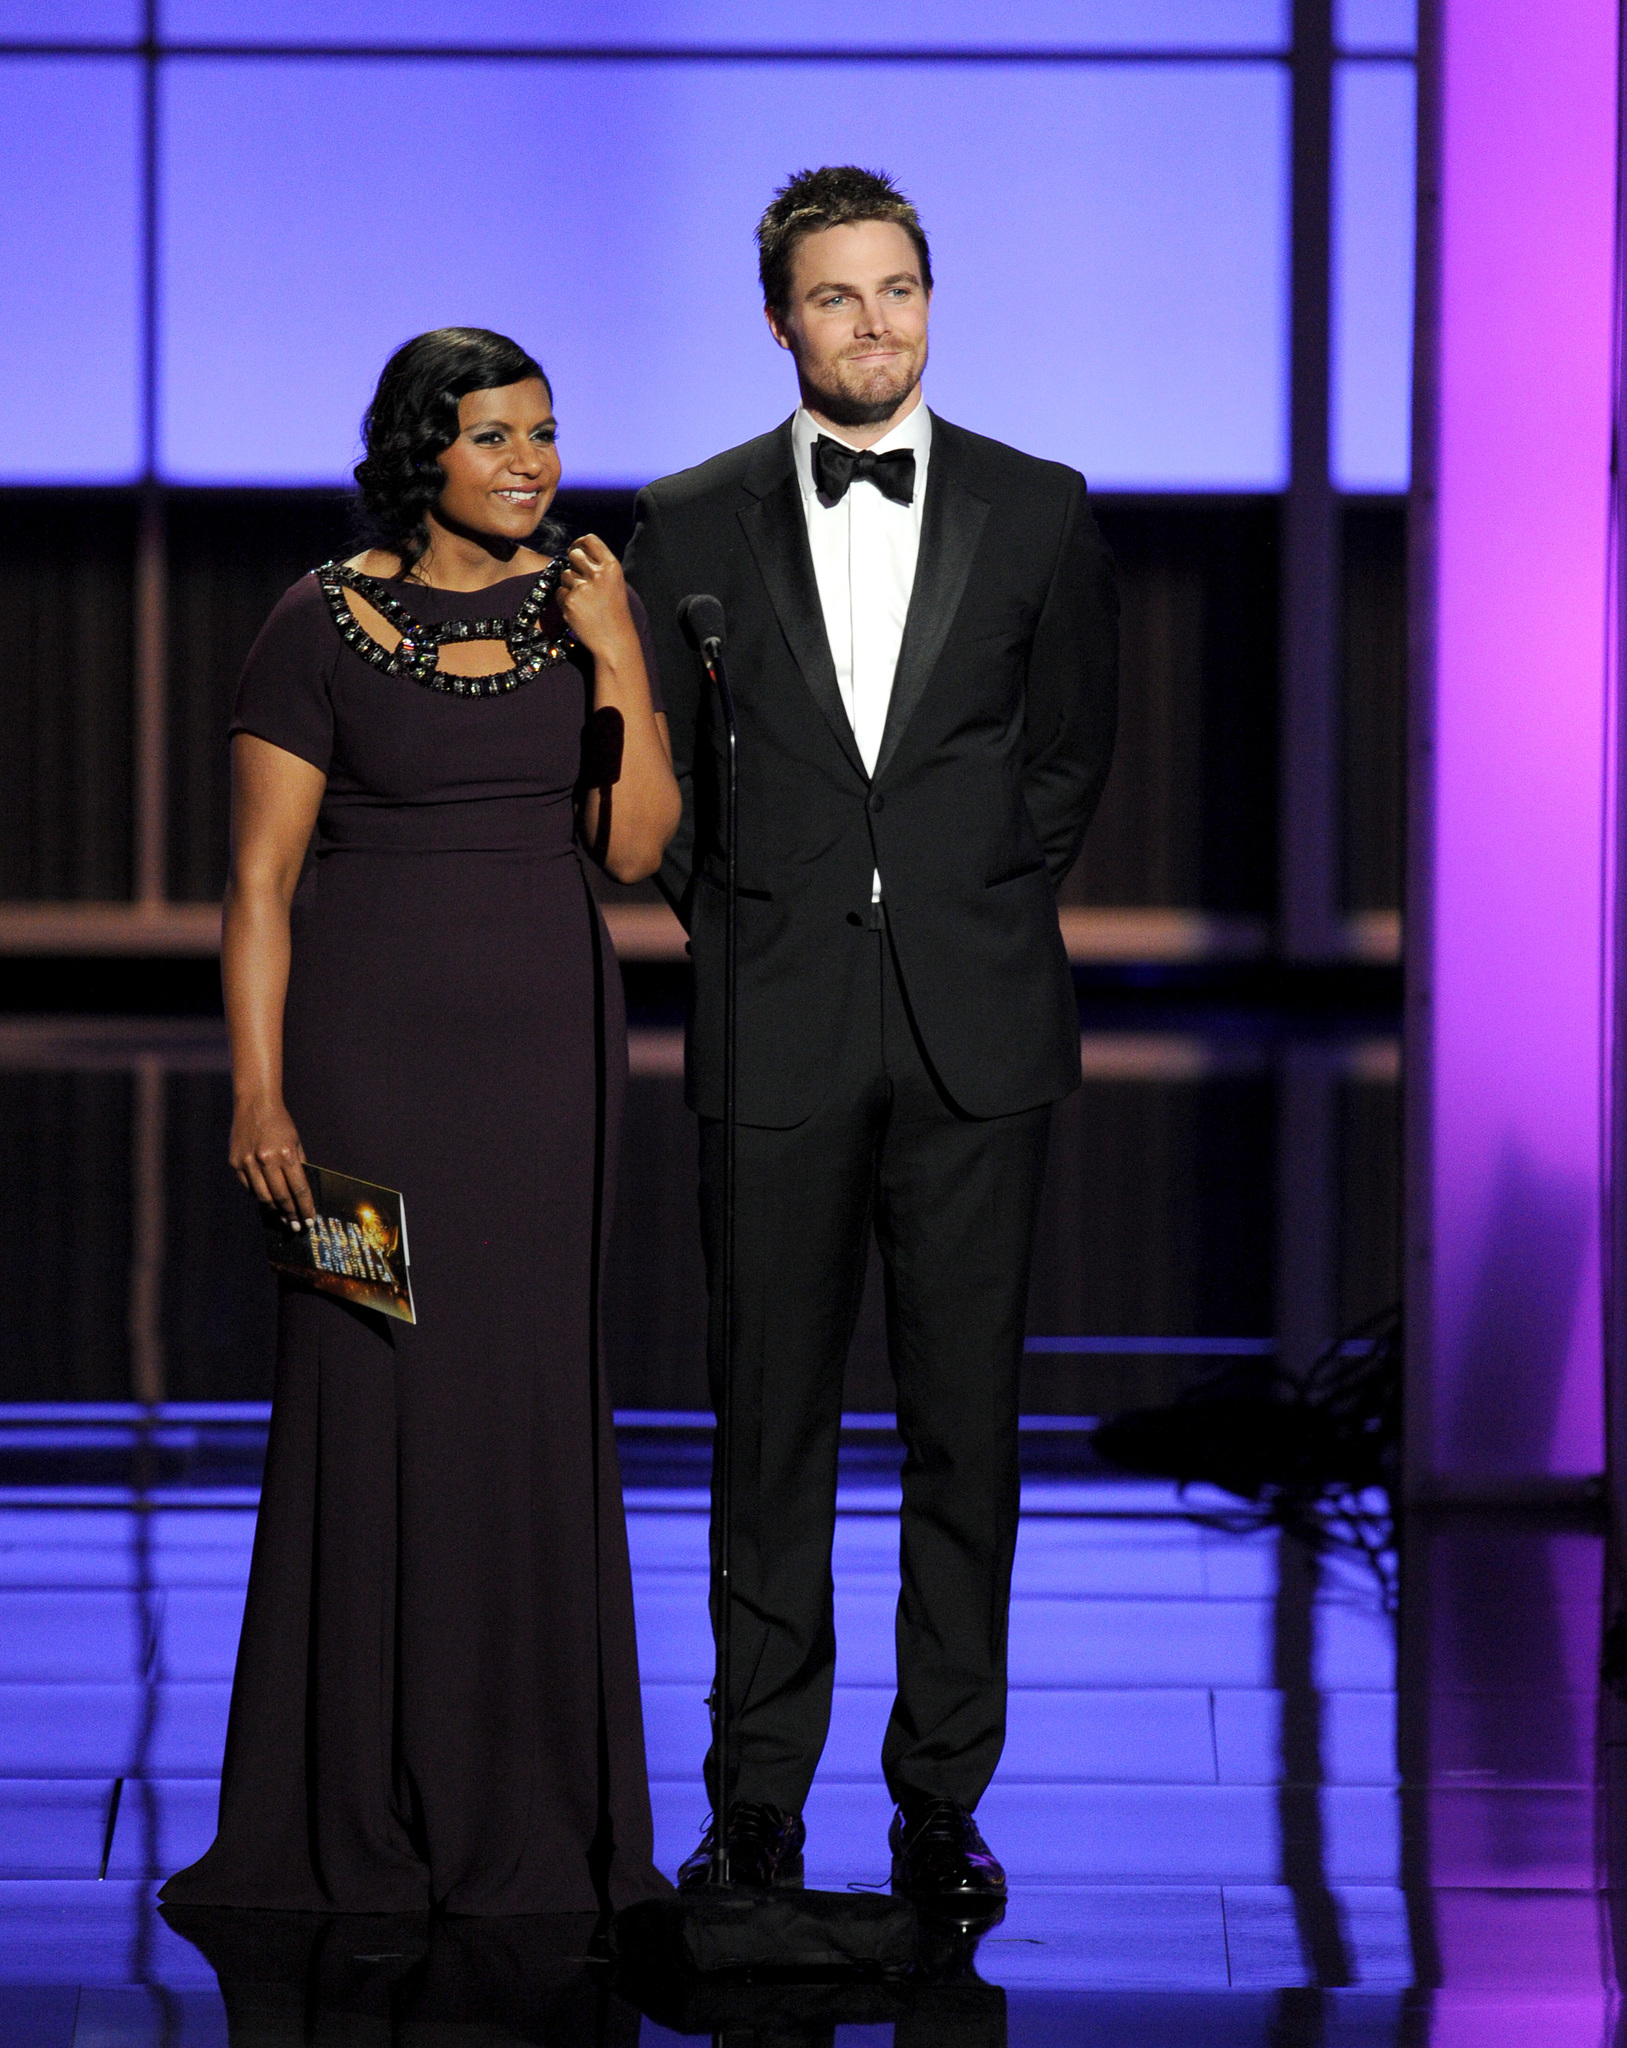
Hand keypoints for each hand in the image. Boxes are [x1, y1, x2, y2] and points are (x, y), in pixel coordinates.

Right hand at [230, 1094, 315, 1225]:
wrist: (255, 1103)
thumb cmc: (280, 1123)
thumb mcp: (296, 1141)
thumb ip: (299, 1165)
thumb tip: (301, 1192)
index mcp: (286, 1154)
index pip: (299, 1189)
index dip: (305, 1207)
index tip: (309, 1220)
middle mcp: (266, 1159)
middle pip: (281, 1196)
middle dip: (290, 1214)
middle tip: (296, 1226)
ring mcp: (248, 1162)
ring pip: (263, 1196)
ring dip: (274, 1211)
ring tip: (283, 1219)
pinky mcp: (235, 1162)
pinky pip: (248, 1187)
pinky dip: (258, 1196)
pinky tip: (267, 1202)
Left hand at [557, 535, 637, 658]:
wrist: (615, 640)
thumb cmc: (615, 612)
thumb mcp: (614, 583)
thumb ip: (598, 567)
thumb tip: (575, 553)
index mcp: (612, 566)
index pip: (590, 540)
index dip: (580, 543)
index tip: (576, 550)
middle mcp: (598, 573)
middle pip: (573, 554)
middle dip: (573, 564)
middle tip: (580, 578)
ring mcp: (583, 587)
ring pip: (565, 574)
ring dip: (570, 585)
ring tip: (585, 600)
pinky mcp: (570, 601)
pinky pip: (559, 592)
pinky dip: (565, 601)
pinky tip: (579, 611)